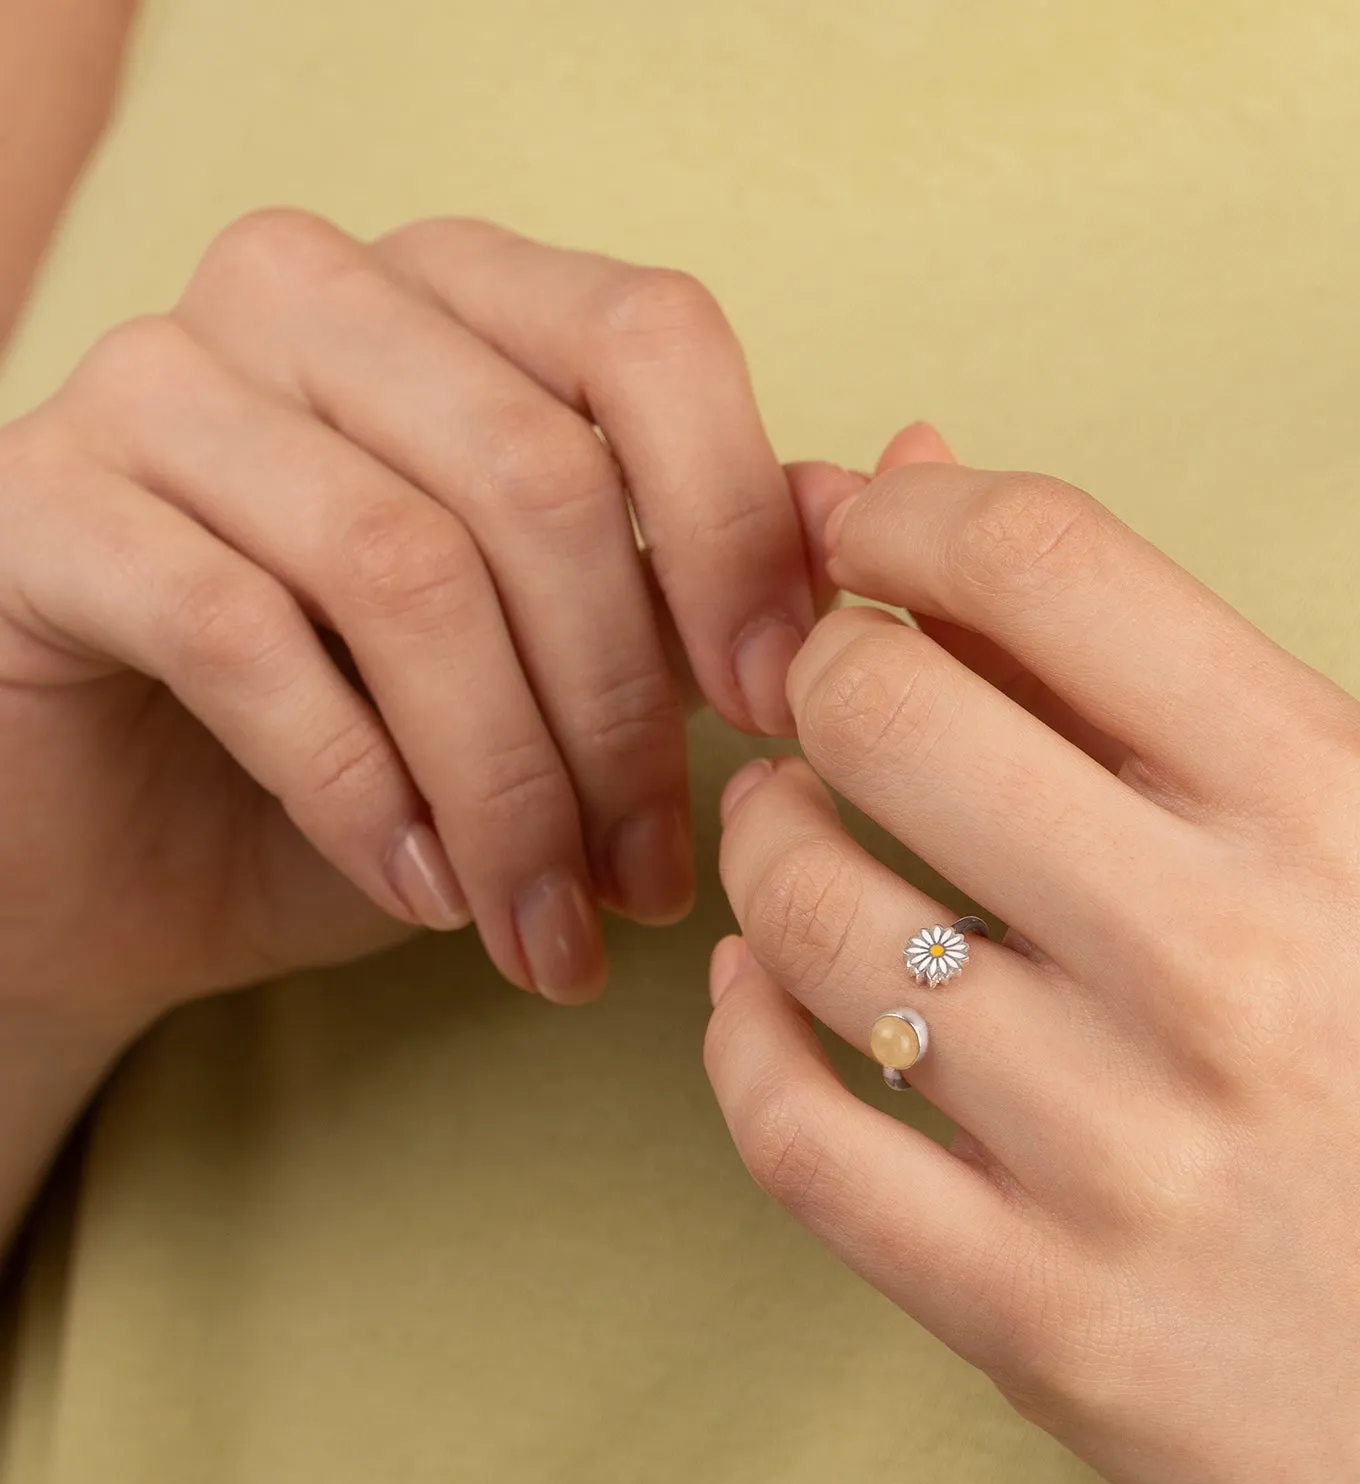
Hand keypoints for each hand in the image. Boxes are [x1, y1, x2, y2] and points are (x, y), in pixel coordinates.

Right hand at [0, 210, 856, 1037]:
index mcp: (464, 298)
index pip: (649, 338)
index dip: (738, 530)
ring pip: (402, 566)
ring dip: (509, 787)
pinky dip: (364, 794)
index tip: (777, 713)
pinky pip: (242, 637)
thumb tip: (895, 485)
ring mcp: (159, 383)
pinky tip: (428, 895)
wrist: (132, 851)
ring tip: (551, 930)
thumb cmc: (386, 750)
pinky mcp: (41, 504)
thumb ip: (710, 568)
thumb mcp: (573, 663)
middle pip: (539, 476)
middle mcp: (311, 296)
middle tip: (655, 887)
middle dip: (624, 720)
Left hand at [703, 450, 1359, 1483]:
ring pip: (808, 918)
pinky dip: (740, 1041)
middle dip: (812, 680)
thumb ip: (1140, 672)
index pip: (1047, 560)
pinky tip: (768, 1004)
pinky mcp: (1043, 1317)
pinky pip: (792, 1131)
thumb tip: (909, 471)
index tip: (848, 538)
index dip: (897, 513)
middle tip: (822, 711)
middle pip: (885, 711)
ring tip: (797, 848)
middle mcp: (1230, 961)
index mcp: (1334, 807)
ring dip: (764, 854)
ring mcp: (1128, 1152)